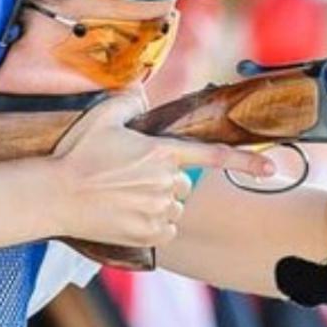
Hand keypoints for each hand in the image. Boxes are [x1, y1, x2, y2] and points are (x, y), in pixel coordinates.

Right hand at [50, 92, 275, 246]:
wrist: (55, 197)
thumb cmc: (76, 157)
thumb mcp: (101, 117)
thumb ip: (128, 100)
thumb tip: (142, 92)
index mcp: (161, 152)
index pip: (213, 155)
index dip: (246, 161)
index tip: (271, 167)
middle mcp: (166, 183)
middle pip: (183, 182)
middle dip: (165, 180)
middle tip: (130, 178)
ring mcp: (159, 211)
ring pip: (175, 207)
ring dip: (159, 203)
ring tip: (125, 197)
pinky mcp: (149, 235)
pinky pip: (166, 230)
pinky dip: (154, 225)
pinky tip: (128, 215)